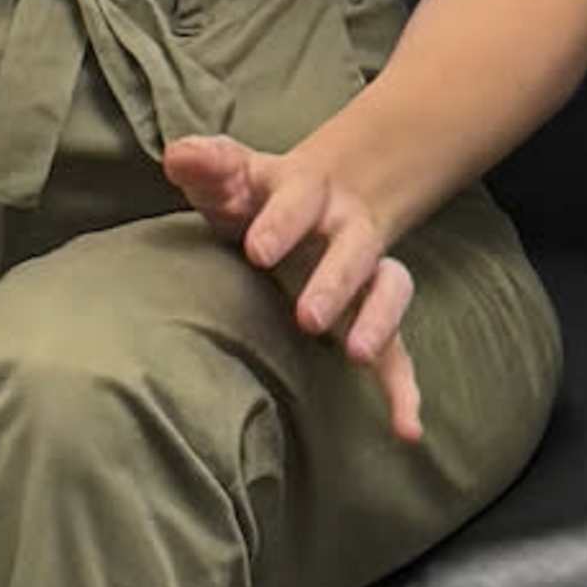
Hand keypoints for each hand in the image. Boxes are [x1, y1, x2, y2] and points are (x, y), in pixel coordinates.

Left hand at [159, 131, 423, 448]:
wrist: (323, 195)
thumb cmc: (260, 195)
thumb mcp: (232, 174)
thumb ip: (207, 164)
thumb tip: (178, 155)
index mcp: (307, 191)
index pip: (297, 200)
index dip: (279, 222)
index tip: (256, 250)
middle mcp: (345, 229)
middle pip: (352, 249)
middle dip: (334, 281)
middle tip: (308, 317)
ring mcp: (364, 272)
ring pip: (387, 288)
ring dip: (379, 321)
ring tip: (358, 356)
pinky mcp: (370, 314)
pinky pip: (398, 350)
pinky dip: (404, 389)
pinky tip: (408, 431)